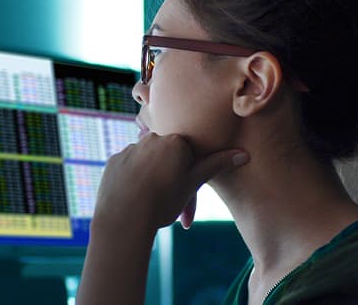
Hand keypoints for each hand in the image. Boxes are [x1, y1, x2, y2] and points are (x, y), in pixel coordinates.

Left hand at [93, 133, 248, 231]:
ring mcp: (130, 149)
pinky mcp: (113, 162)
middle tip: (169, 203)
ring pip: (147, 162)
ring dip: (152, 178)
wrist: (124, 218)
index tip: (185, 193)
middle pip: (167, 156)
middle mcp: (150, 139)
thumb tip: (243, 154)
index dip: (189, 174)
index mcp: (174, 141)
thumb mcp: (193, 184)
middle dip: (171, 176)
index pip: (188, 153)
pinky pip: (129, 168)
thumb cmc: (163, 202)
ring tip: (151, 204)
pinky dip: (134, 181)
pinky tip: (135, 199)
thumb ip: (216, 165)